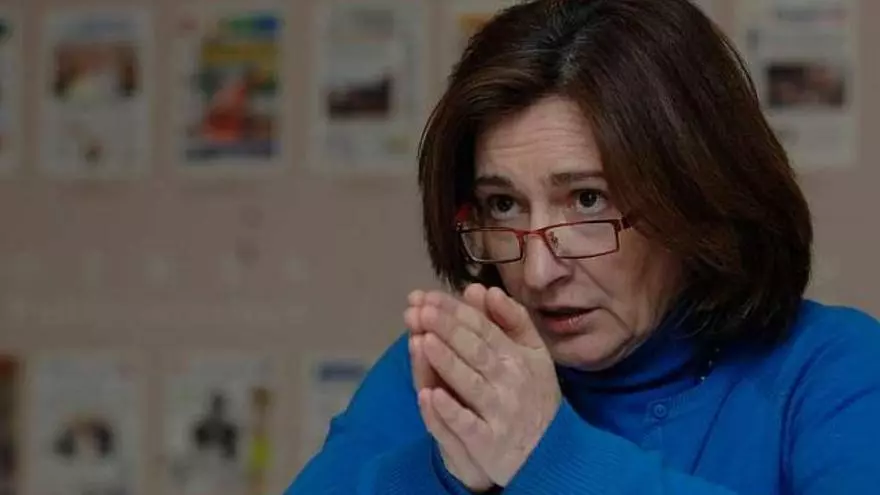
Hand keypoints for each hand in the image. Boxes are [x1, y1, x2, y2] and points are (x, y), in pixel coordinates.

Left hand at [411, 284, 561, 486]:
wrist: (549, 453)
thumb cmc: (532, 393)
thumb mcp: (532, 353)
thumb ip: (511, 320)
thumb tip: (483, 290)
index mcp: (519, 356)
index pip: (484, 329)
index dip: (456, 312)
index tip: (427, 297)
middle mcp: (510, 382)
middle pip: (475, 351)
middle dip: (448, 329)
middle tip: (421, 310)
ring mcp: (499, 414)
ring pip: (470, 384)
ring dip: (447, 363)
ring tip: (423, 340)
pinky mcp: (487, 443)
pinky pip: (467, 425)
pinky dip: (449, 412)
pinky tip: (430, 395)